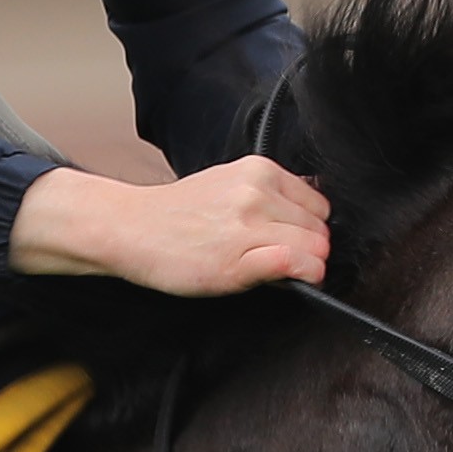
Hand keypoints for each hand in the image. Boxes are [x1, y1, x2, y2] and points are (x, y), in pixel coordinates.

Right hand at [10, 156, 331, 296]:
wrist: (131, 229)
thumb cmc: (175, 215)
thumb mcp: (227, 184)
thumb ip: (267, 192)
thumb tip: (310, 213)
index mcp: (259, 170)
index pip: (318, 205)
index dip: (310, 229)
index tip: (290, 241)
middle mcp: (257, 192)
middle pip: (320, 230)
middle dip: (310, 249)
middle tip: (279, 260)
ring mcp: (248, 224)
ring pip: (316, 249)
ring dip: (306, 266)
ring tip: (271, 270)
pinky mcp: (239, 259)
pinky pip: (297, 264)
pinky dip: (303, 276)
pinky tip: (287, 281)